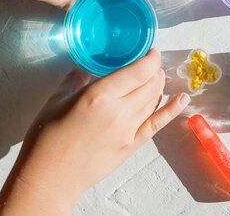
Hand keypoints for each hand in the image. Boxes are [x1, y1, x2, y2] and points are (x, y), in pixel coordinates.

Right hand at [0, 49, 189, 215]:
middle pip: (150, 84)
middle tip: (151, 64)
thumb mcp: (56, 100)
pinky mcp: (131, 146)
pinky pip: (157, 124)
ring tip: (157, 77)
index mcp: (99, 95)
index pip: (138, 71)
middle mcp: (119, 111)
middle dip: (154, 70)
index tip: (152, 51)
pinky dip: (172, 110)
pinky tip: (183, 99)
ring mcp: (128, 130)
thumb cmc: (46, 138)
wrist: (49, 178)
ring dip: (159, 85)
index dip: (151, 58)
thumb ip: (75, 80)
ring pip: (154, 100)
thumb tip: (85, 69)